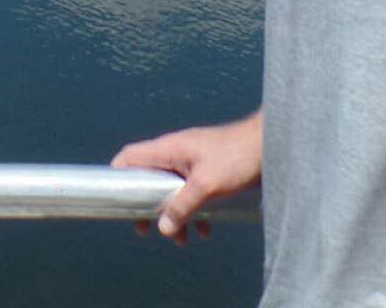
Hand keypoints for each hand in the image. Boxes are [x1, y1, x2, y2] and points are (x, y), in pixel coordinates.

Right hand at [111, 111, 262, 243]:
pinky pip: (192, 193)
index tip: (115, 200)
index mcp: (169, 148)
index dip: (117, 174)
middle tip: (144, 230)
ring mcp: (193, 161)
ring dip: (174, 215)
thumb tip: (163, 227)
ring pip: (172, 190)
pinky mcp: (209, 170)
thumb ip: (183, 206)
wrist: (270, 145)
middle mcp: (177, 153)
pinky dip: (194, 211)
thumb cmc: (237, 156)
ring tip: (181, 241)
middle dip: (147, 206)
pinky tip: (205, 230)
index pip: (131, 156)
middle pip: (149, 179)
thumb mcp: (207, 185)